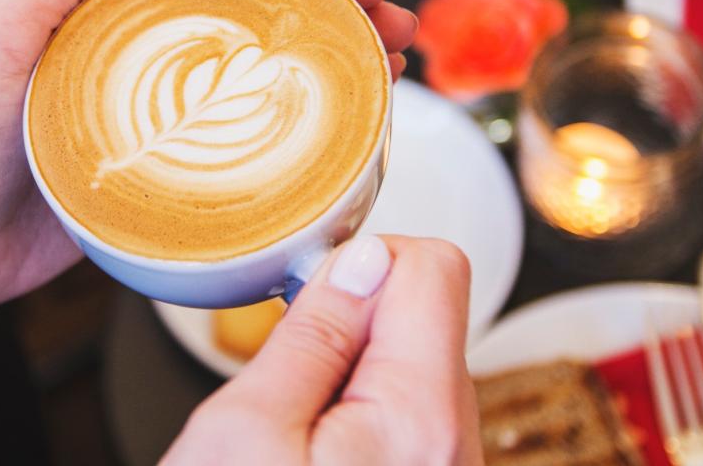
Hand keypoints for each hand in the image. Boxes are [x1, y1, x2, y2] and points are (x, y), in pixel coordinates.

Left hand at [0, 0, 416, 327]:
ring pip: (250, 79)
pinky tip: (328, 145)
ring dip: (322, 74)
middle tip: (399, 33)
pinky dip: (282, 140)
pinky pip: (227, 149)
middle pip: (253, 17)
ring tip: (389, 79)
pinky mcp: (152, 175)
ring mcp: (148, 113)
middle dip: (333, 16)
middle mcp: (133, 49)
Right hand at [164, 234, 482, 465]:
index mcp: (420, 419)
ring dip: (350, 362)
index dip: (366, 258)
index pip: (436, 267)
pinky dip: (358, 402)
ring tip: (296, 417)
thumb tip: (362, 259)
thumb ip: (314, 336)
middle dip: (352, 317)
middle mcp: (455, 444)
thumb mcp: (247, 432)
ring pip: (414, 357)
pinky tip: (314, 443)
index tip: (312, 291)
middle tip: (288, 370)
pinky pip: (407, 408)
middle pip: (427, 311)